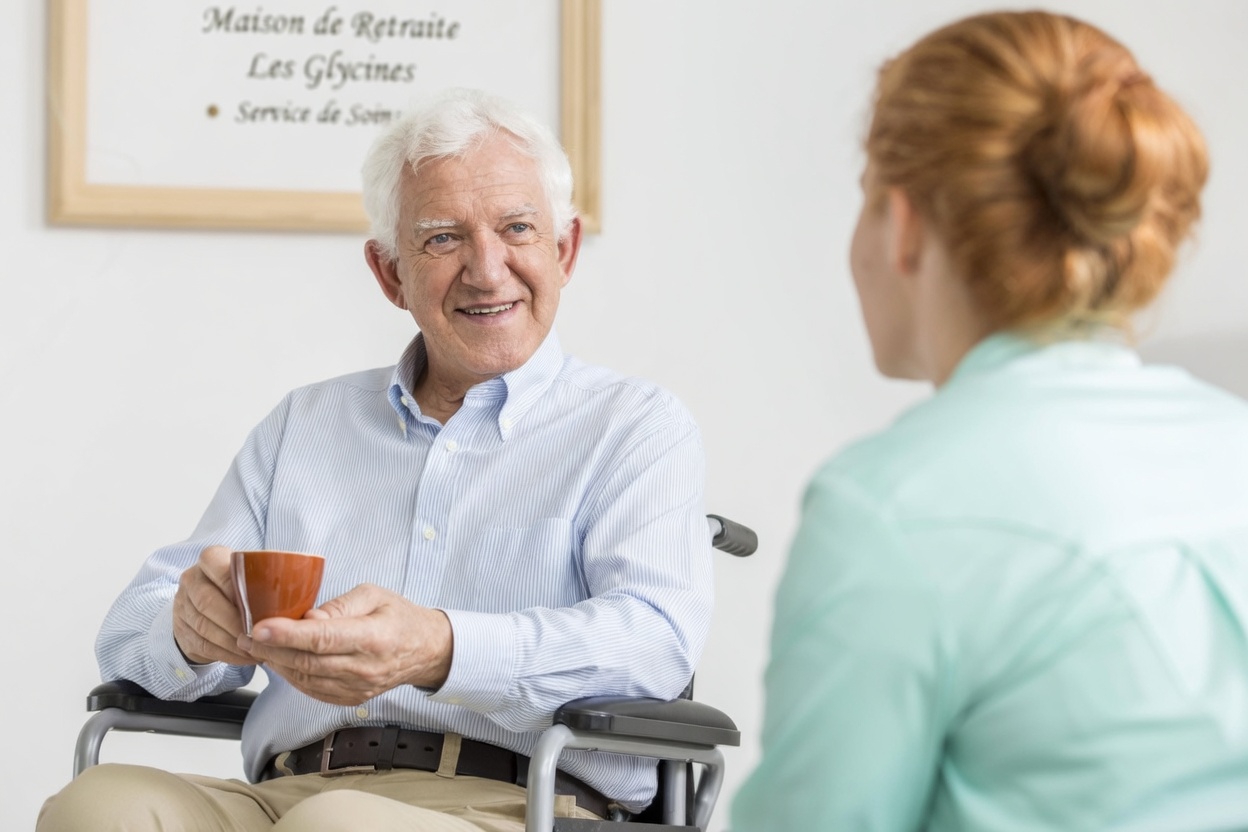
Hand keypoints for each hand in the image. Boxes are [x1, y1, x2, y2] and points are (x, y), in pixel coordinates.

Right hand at [172, 545, 257, 665]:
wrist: (205, 605)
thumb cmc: (240, 588)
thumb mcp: (250, 575)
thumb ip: (265, 578)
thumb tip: (301, 591)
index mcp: (210, 560)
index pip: (217, 566)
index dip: (234, 586)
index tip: (255, 604)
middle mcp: (191, 581)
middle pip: (208, 602)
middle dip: (235, 622)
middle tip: (259, 634)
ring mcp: (182, 606)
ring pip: (205, 627)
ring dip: (233, 642)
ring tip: (257, 650)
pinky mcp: (181, 631)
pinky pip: (204, 645)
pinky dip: (227, 654)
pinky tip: (245, 657)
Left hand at [238, 583, 453, 705]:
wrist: (425, 650)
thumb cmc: (398, 617)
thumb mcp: (374, 595)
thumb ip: (339, 605)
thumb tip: (306, 617)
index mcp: (372, 638)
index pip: (323, 638)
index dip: (288, 634)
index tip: (259, 627)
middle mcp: (363, 668)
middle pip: (307, 662)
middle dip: (271, 649)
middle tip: (244, 634)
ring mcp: (356, 688)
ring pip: (305, 679)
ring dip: (276, 663)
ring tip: (255, 646)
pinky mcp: (349, 698)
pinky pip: (311, 689)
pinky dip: (291, 675)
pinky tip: (279, 661)